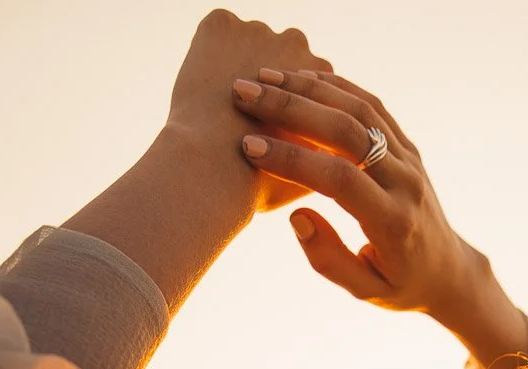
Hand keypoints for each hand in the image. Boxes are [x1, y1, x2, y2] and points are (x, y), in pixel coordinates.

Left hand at [166, 10, 332, 212]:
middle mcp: (298, 44)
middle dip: (261, 81)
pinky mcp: (222, 24)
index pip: (303, 80)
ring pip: (244, 43)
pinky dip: (206, 55)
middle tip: (241, 117)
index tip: (266, 127)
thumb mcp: (310, 176)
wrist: (215, 169)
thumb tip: (316, 155)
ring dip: (235, 67)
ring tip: (219, 108)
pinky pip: (213, 33)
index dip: (283, 105)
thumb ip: (319, 153)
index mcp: (325, 80)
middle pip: (275, 54)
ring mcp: (259, 29)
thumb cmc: (259, 185)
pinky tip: (202, 90)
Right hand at [232, 69, 481, 317]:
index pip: (340, 180)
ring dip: (309, 88)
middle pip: (348, 131)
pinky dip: (335, 87)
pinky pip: (372, 106)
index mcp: (394, 222)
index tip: (249, 147)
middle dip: (292, 109)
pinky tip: (298, 79)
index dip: (293, 159)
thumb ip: (329, 259)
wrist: (447, 271)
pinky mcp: (407, 146)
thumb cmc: (399, 286)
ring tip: (263, 79)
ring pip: (360, 109)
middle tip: (244, 96)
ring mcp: (409, 159)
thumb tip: (297, 217)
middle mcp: (406, 183)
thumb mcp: (365, 290)